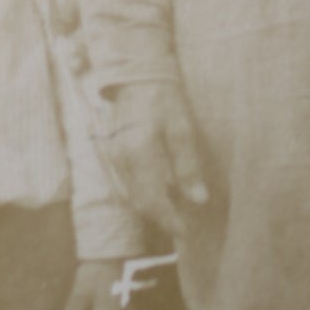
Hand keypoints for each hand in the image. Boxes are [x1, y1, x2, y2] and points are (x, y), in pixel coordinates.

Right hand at [98, 83, 208, 237]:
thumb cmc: (163, 99)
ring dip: (150, 208)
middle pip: (139, 202)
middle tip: (182, 228)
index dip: (169, 220)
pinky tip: (157, 195)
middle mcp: (120, 160)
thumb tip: (198, 200)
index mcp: (138, 154)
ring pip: (130, 195)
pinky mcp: (111, 154)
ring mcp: (112, 158)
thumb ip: (188, 166)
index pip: (153, 200)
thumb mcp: (182, 129)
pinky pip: (125, 183)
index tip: (186, 232)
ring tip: (172, 215)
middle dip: (161, 218)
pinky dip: (141, 194)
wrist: (136, 77)